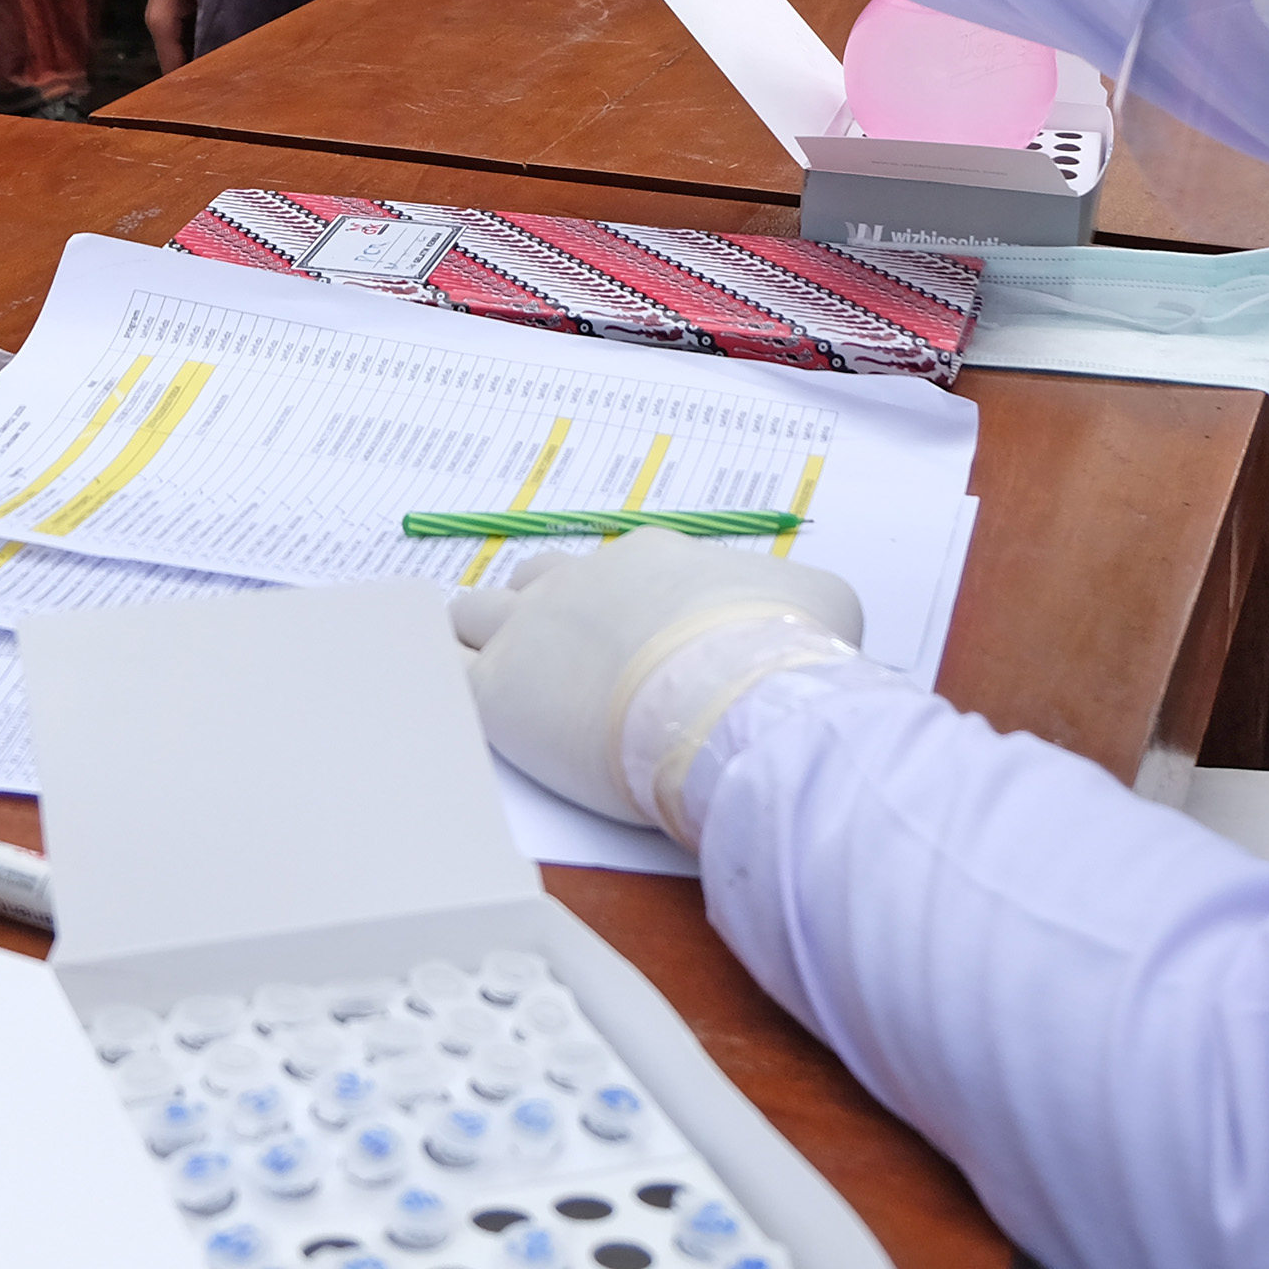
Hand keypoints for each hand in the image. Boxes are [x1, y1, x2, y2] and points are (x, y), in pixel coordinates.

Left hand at [449, 529, 866, 839]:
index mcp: (653, 560)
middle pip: (536, 585)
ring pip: (476, 617)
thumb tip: (809, 620)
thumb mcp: (824, 605)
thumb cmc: (779, 652)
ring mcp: (530, 632)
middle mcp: (582, 581)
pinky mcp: (496, 691)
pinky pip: (444, 675)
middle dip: (543, 619)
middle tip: (565, 668)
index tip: (643, 652)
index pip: (619, 576)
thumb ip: (804, 602)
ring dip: (484, 643)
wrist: (730, 697)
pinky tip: (450, 708)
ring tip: (499, 683)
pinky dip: (446, 687)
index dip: (623, 614)